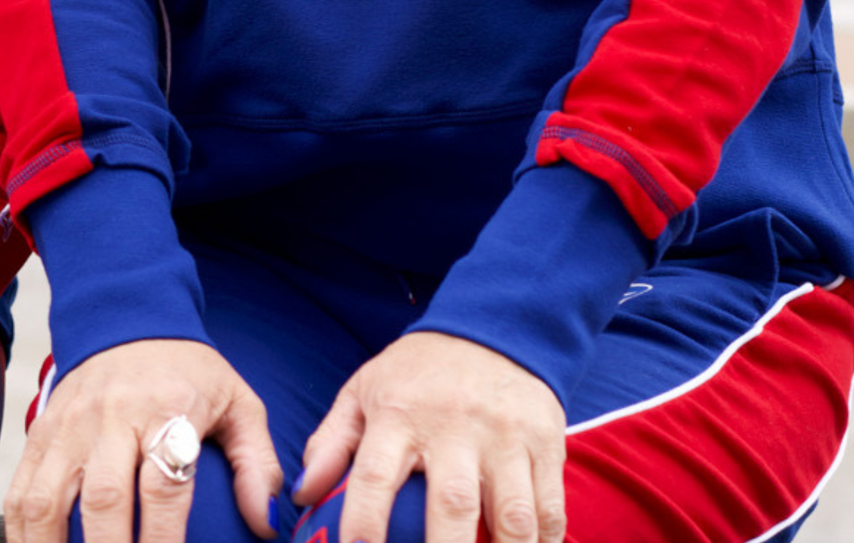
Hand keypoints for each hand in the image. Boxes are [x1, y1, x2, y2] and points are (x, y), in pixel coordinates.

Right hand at [6, 339, 281, 542]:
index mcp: (165, 409)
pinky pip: (19, 489)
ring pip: (45, 500)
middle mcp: (110, 417)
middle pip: (103, 500)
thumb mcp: (238, 402)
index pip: (163, 488)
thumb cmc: (188, 371)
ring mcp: (68, 424)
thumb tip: (265, 523)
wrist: (126, 314)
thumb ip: (259, 463)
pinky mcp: (40, 430)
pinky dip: (20, 533)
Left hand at [294, 331, 565, 542]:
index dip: (362, 525)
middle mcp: (453, 425)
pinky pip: (551, 513)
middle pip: (450, 505)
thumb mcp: (365, 390)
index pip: (373, 476)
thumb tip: (302, 495)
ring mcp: (504, 437)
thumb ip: (332, 441)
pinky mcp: (545, 446)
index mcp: (398, 411)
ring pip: (512, 517)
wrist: (493, 330)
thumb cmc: (417, 375)